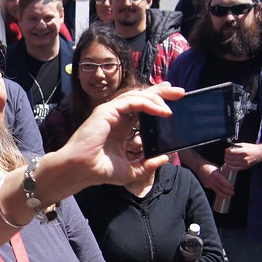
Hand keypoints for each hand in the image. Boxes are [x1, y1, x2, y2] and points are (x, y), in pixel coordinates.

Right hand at [58, 84, 182, 187]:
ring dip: (157, 97)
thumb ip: (147, 165)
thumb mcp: (131, 170)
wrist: (81, 170)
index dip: (157, 102)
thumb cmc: (99, 170)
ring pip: (137, 96)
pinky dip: (148, 104)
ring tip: (173, 102)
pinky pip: (132, 102)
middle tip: (180, 92)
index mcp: (121, 127)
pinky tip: (161, 111)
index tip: (174, 102)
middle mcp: (116, 116)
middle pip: (142, 97)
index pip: (142, 108)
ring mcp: (111, 112)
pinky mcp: (107, 110)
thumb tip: (164, 158)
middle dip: (161, 92)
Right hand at [196, 162, 234, 197]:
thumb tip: (228, 180)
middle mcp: (211, 180)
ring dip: (223, 194)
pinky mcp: (206, 186)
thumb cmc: (209, 166)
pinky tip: (221, 190)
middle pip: (221, 189)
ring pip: (217, 191)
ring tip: (228, 196)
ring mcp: (208, 184)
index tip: (232, 187)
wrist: (199, 167)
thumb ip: (222, 175)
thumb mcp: (218, 168)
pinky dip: (218, 190)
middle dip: (228, 192)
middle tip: (232, 192)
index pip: (223, 182)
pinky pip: (213, 189)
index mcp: (215, 175)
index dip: (229, 186)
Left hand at [224, 142, 261, 170]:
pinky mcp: (244, 167)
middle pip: (230, 158)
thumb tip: (229, 147)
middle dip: (226, 155)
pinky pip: (234, 168)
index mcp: (244, 151)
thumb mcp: (244, 144)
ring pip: (231, 163)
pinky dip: (229, 166)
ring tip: (226, 158)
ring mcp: (244, 163)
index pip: (231, 152)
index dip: (227, 150)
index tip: (226, 149)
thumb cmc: (253, 148)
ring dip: (226, 160)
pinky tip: (228, 164)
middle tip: (226, 153)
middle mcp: (244, 158)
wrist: (260, 153)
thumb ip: (236, 146)